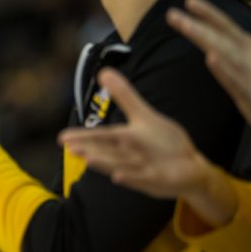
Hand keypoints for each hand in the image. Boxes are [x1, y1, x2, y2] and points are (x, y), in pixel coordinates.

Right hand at [58, 68, 207, 198]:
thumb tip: (104, 71)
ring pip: (120, 164)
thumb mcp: (144, 116)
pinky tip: (117, 177)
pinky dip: (130, 178)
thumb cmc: (162, 142)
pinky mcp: (156, 180)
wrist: (188, 167)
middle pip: (106, 151)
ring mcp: (142, 169)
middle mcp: (130, 155)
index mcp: (125, 139)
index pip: (101, 136)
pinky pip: (142, 179)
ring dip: (104, 163)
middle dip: (89, 149)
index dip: (83, 136)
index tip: (62, 137)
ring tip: (86, 158)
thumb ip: (124, 96)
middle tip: (69, 148)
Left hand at [167, 0, 250, 126]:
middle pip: (222, 34)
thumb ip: (232, 56)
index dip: (207, 12)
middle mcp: (248, 55)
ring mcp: (250, 72)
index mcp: (246, 48)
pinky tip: (211, 57)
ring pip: (224, 52)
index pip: (224, 27)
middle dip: (200, 20)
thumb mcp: (246, 65)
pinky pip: (235, 80)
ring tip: (185, 25)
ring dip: (204, 37)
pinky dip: (224, 69)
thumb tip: (214, 48)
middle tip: (171, 13)